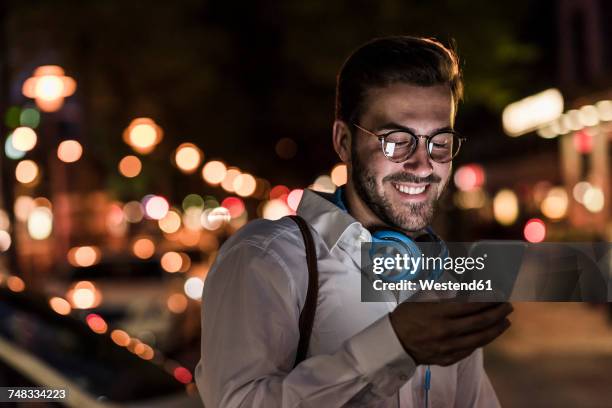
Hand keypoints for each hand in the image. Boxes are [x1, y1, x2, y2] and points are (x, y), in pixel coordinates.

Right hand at [389, 302, 511, 365]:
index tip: (498, 293)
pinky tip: (487, 335)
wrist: (392, 343)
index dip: (488, 299)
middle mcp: (446, 331)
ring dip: (495, 329)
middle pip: (480, 322)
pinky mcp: (447, 358)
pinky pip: (469, 351)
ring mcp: (448, 347)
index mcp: (439, 313)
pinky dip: (481, 342)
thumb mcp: (423, 301)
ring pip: (479, 339)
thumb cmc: (405, 317)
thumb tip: (467, 293)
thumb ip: (445, 299)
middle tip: (507, 306)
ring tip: (505, 322)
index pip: (471, 305)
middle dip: (497, 313)